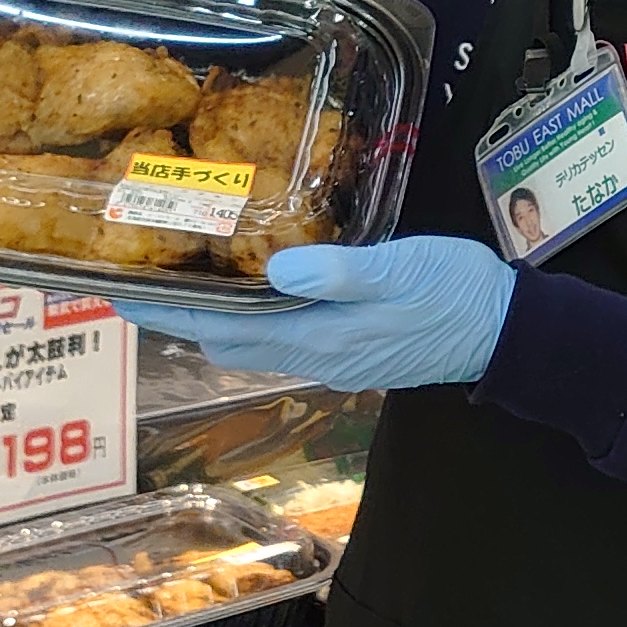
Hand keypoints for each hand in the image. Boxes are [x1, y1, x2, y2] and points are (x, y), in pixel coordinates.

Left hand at [121, 238, 514, 392]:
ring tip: (178, 280)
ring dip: (209, 316)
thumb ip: (341, 273)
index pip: (221, 329)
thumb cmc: (453, 292)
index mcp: (316, 337)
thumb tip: (277, 270)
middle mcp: (312, 356)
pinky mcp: (346, 348)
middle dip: (177, 315)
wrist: (505, 330)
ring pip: (249, 341)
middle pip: (224, 340)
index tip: (121, 296)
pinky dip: (246, 316)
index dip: (169, 315)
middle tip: (134, 280)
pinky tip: (246, 287)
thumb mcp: (401, 270)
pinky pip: (276, 337)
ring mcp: (329, 356)